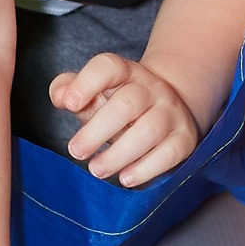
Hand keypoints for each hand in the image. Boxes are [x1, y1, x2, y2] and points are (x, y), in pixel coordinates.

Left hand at [51, 49, 199, 186]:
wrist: (169, 107)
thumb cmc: (119, 103)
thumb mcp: (95, 92)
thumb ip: (69, 89)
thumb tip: (60, 97)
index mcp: (125, 73)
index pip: (108, 67)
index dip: (87, 83)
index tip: (69, 104)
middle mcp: (151, 88)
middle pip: (126, 104)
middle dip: (97, 131)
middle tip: (76, 151)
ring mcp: (170, 113)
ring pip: (148, 131)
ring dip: (118, 154)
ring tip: (96, 170)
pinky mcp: (184, 138)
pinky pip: (168, 154)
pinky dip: (146, 169)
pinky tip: (126, 178)